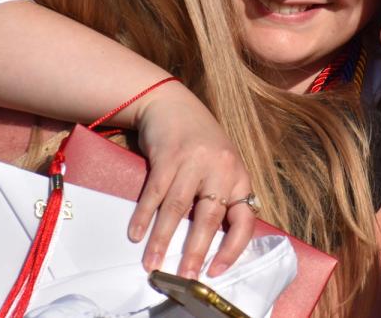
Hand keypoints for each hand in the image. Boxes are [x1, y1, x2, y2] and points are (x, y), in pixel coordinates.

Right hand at [127, 81, 253, 277]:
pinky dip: (143, 215)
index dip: (233, 248)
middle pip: (208, 217)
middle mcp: (220, 168)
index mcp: (238, 176)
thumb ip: (221, 197)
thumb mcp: (221, 165)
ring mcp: (193, 160)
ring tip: (153, 263)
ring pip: (177, 208)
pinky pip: (154, 192)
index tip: (217, 270)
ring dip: (163, 239)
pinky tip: (136, 233)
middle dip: (195, 251)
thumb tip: (214, 244)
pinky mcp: (167, 155)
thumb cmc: (199, 141)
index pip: (244, 218)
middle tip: (185, 277)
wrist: (172, 103)